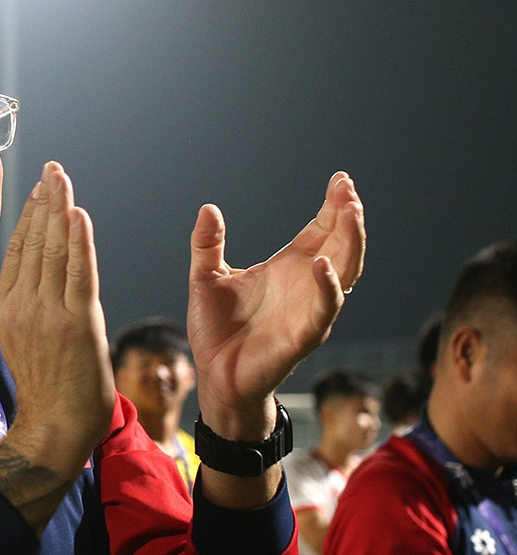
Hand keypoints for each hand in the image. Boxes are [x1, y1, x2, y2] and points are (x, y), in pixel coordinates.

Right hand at [0, 162, 113, 530]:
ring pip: (56, 250)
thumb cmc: (47, 389)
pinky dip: (79, 241)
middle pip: (36, 242)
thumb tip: (35, 281)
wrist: (54, 426)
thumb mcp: (24, 341)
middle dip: (46, 202)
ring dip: (61, 210)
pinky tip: (77, 214)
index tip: (40, 189)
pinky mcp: (78, 322)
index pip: (20, 250)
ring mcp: (50, 312)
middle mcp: (25, 304)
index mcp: (10, 307)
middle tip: (54, 170)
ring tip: (63, 180)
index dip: (31, 216)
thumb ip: (29, 307)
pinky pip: (78, 272)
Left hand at [188, 171, 364, 439]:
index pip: (321, 230)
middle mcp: (306, 284)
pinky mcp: (305, 335)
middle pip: (341, 244)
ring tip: (348, 212)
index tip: (340, 179)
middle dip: (348, 217)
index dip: (333, 206)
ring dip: (349, 242)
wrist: (215, 374)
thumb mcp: (205, 278)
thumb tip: (208, 208)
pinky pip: (325, 309)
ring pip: (345, 271)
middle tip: (347, 190)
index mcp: (288, 267)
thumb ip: (208, 244)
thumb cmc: (216, 329)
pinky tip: (322, 265)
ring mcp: (310, 309)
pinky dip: (328, 288)